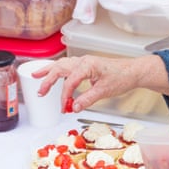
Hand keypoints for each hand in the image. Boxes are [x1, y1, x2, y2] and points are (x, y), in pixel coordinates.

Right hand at [31, 55, 146, 112]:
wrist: (133, 71)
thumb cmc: (122, 77)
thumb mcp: (105, 91)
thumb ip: (88, 99)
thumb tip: (74, 107)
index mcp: (87, 65)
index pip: (69, 82)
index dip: (65, 96)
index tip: (64, 107)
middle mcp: (83, 61)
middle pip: (59, 68)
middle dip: (47, 80)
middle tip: (40, 92)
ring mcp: (84, 62)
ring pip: (61, 64)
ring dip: (49, 71)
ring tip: (36, 76)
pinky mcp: (86, 65)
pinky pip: (68, 66)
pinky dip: (58, 71)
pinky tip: (53, 75)